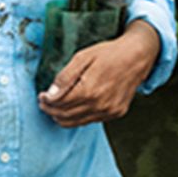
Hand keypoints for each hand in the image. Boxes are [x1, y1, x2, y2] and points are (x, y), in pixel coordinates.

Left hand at [38, 20, 160, 127]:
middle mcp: (100, 105)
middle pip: (66, 116)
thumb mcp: (82, 57)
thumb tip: (50, 95)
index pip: (59, 104)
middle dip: (51, 111)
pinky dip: (78, 116)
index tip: (40, 96)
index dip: (46, 102)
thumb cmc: (108, 53)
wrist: (136, 56)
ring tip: (55, 106)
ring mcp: (109, 111)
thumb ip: (65, 77)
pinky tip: (74, 106)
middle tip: (44, 103)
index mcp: (89, 90)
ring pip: (77, 123)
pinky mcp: (116, 113)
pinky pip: (91, 120)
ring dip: (62, 117)